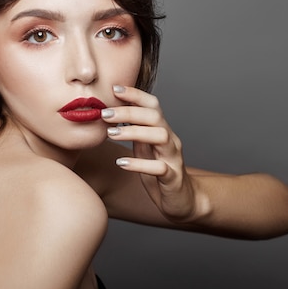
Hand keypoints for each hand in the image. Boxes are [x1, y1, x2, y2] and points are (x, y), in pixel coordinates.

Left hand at [102, 85, 199, 222]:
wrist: (182, 200)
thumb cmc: (159, 172)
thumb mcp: (144, 149)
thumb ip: (133, 132)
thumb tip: (110, 113)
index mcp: (162, 130)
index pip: (152, 105)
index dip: (136, 95)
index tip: (115, 88)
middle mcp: (170, 140)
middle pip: (155, 117)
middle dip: (129, 112)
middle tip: (105, 113)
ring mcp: (173, 158)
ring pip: (160, 136)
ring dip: (134, 132)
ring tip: (111, 134)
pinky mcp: (173, 179)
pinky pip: (160, 168)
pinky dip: (140, 164)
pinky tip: (122, 163)